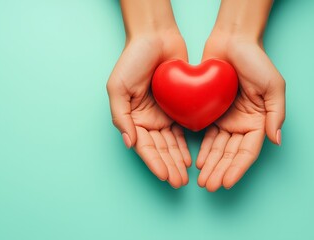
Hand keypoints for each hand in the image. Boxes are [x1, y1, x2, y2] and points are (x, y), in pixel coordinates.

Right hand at [107, 32, 191, 187]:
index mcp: (132, 117)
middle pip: (159, 149)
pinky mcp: (179, 106)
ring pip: (172, 144)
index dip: (153, 162)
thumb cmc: (132, 59)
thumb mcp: (118, 87)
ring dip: (177, 160)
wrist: (155, 37)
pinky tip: (191, 157)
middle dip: (168, 166)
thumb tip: (129, 142)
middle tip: (179, 183)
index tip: (164, 176)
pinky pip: (183, 130)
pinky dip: (186, 145)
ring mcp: (164, 114)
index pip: (143, 146)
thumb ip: (121, 116)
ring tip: (186, 176)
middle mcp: (147, 119)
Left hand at [196, 33, 285, 191]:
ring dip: (210, 165)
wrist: (231, 41)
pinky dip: (202, 149)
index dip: (237, 168)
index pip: (247, 151)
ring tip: (200, 179)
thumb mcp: (273, 85)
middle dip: (220, 171)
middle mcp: (241, 123)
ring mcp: (225, 119)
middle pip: (230, 154)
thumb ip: (275, 113)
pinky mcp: (209, 111)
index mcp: (258, 121)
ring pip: (217, 148)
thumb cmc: (255, 60)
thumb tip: (276, 140)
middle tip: (208, 186)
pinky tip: (195, 161)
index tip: (225, 183)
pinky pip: (205, 134)